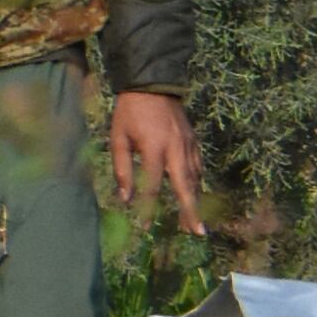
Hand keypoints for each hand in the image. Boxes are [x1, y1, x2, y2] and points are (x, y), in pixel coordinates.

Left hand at [106, 89, 203, 230]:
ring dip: (194, 202)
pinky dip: (197, 182)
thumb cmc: (130, 112)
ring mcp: (188, 145)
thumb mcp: (118, 138)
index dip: (148, 208)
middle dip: (191, 211)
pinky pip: (198, 166)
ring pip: (195, 178)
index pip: (152, 185)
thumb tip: (124, 198)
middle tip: (197, 233)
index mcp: (154, 148)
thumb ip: (122, 168)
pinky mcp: (194, 141)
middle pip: (185, 186)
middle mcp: (175, 149)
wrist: (153, 84)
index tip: (144, 227)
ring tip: (193, 223)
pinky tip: (194, 194)